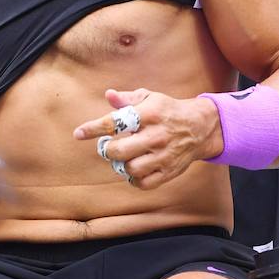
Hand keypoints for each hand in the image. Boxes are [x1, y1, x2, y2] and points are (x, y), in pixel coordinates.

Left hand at [74, 88, 221, 190]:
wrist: (200, 127)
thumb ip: (128, 98)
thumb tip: (108, 95)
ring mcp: (163, 156)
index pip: (115, 122)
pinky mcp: (168, 171)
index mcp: (149, 114)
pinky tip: (134, 168)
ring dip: (120, 165)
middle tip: (108, 147)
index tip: (78, 133)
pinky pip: (143, 183)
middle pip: (119, 151)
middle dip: (107, 150)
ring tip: (122, 157)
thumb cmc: (168, 111)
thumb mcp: (151, 98)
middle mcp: (156, 136)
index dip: (93, 129)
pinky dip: (133, 179)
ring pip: (130, 169)